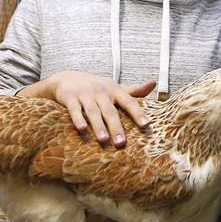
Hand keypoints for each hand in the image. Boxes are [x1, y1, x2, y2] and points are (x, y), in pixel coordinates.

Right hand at [17, 71, 154, 145]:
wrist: (67, 78)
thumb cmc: (96, 87)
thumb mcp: (115, 87)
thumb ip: (134, 90)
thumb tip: (153, 83)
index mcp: (114, 89)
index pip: (128, 101)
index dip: (137, 113)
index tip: (146, 125)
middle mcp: (101, 91)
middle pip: (110, 111)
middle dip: (116, 127)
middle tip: (122, 143)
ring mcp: (85, 94)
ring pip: (93, 112)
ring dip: (98, 126)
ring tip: (104, 140)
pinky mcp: (70, 98)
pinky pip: (74, 110)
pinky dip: (78, 119)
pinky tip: (82, 130)